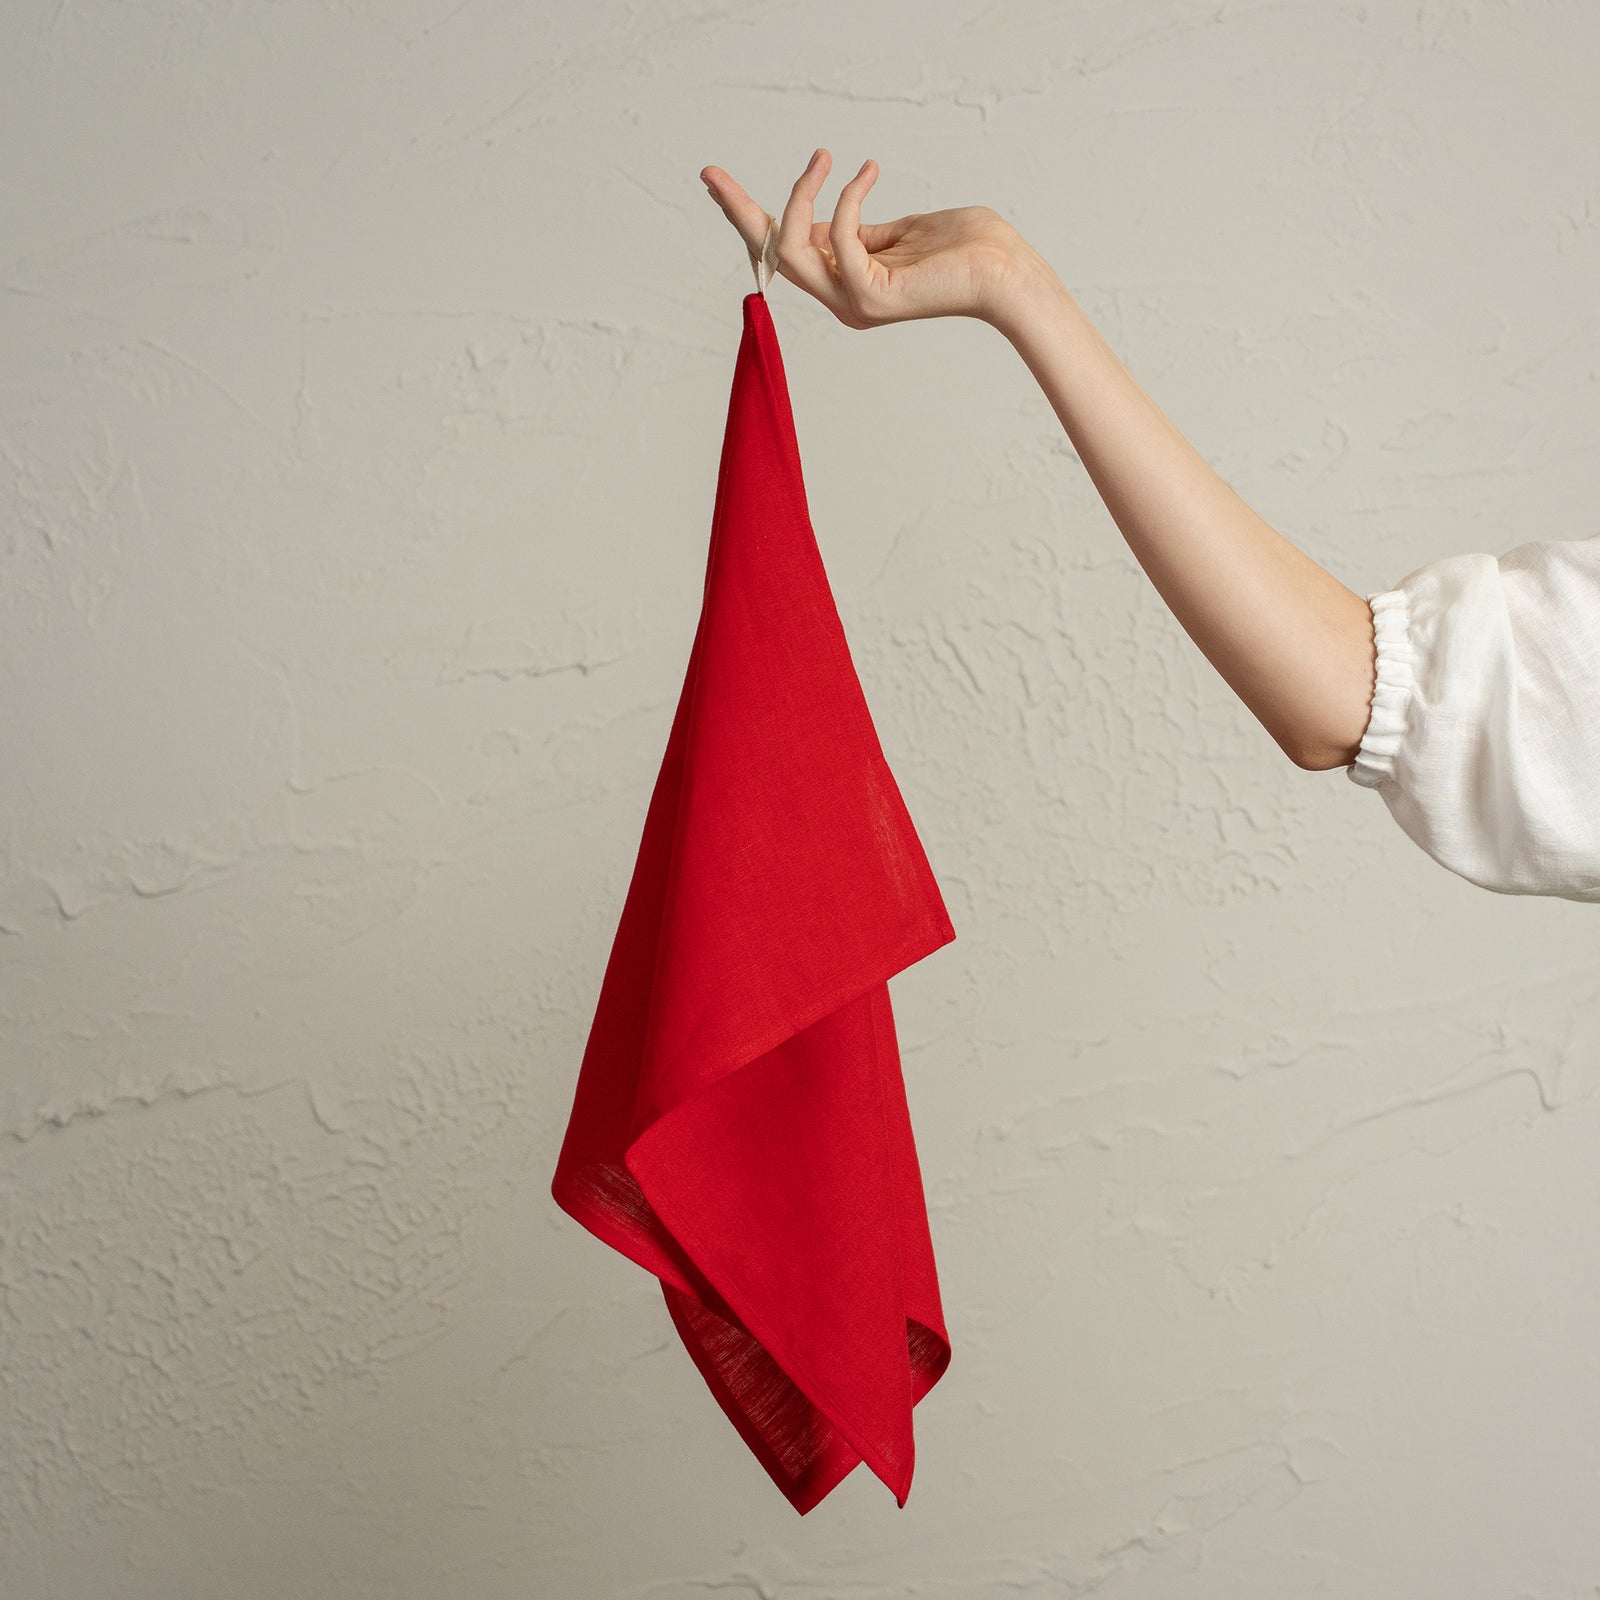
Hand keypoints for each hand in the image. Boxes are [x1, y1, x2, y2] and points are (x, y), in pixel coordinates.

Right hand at [699, 148, 1047, 330]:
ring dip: (800, 195)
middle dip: (740, 211)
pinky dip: (848, 198)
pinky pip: (838, 237)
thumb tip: (823, 217)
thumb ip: (858, 230)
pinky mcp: (872, 297)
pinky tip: (869, 171)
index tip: (718, 184)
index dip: (751, 218)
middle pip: (774, 255)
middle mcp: (843, 301)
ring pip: (793, 250)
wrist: (1004, 270)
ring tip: (821, 156)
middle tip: (710, 173)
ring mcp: (854, 303)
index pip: (786, 252)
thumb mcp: (897, 231)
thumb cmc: (963, 247)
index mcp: (847, 286)